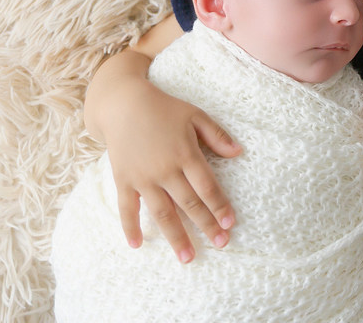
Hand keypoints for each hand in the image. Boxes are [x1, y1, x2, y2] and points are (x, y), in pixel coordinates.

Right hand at [102, 77, 241, 261]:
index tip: (230, 224)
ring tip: (187, 257)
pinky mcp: (124, 179)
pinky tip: (138, 244)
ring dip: (176, 236)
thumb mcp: (195, 115)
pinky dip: (130, 226)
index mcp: (185, 153)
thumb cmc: (163, 108)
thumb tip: (239, 152)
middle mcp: (165, 169)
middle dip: (206, 226)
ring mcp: (143, 177)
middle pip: (189, 204)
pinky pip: (127, 207)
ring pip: (162, 212)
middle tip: (221, 244)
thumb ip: (217, 135)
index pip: (207, 187)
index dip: (219, 206)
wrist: (123, 103)